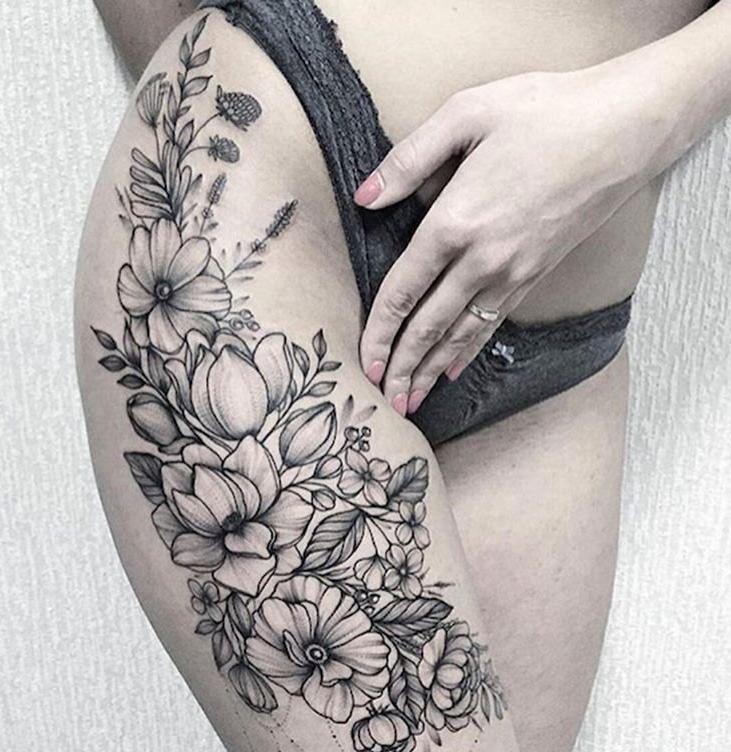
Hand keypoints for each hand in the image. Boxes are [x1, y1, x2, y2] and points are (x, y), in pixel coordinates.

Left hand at [355, 66, 665, 415]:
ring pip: (460, 335)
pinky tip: (453, 370)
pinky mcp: (535, 275)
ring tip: (410, 401)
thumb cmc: (546, 112)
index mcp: (455, 222)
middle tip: (382, 399)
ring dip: (430, 370)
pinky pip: (491, 324)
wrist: (625, 129)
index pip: (403, 291)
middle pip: (428, 327)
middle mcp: (482, 260)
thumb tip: (365, 197)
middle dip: (401, 367)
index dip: (379, 332)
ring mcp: (512, 273)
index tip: (364, 363)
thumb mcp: (467, 113)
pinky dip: (468, 352)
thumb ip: (408, 159)